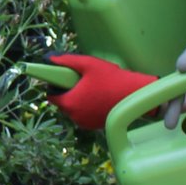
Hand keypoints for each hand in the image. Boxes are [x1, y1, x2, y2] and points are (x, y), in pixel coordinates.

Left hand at [43, 53, 157, 130]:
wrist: (135, 96)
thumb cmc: (112, 79)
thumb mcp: (88, 64)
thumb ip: (67, 61)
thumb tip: (50, 58)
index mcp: (69, 103)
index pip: (51, 96)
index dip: (54, 85)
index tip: (63, 77)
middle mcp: (74, 116)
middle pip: (63, 102)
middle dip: (68, 91)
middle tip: (82, 80)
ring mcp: (85, 123)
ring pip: (74, 109)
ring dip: (78, 99)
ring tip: (92, 88)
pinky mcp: (94, 126)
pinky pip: (84, 115)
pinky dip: (87, 107)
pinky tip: (98, 96)